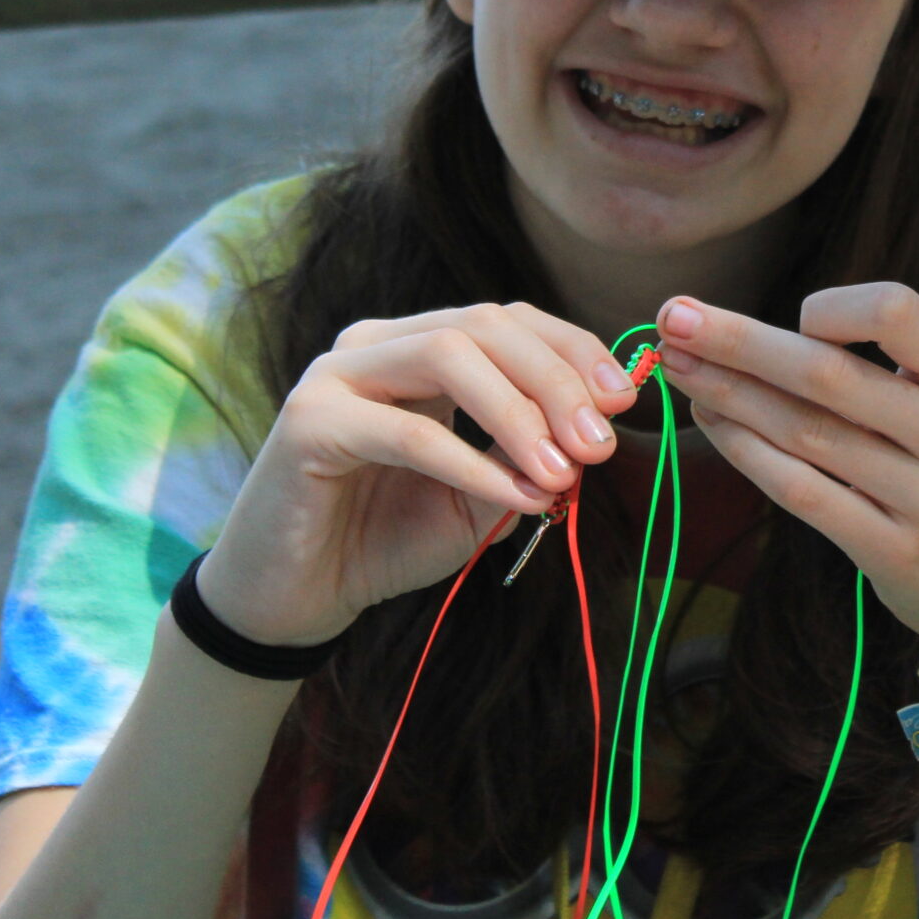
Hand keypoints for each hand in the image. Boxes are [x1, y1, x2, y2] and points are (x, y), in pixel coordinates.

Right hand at [194, 303, 640, 648]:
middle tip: (602, 443)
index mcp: (416, 347)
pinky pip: (410, 432)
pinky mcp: (310, 423)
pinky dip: (474, 464)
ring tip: (564, 471)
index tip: (626, 400)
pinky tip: (518, 498)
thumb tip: (590, 436)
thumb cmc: (382, 540)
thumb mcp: (473, 498)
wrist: (292, 599)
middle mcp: (374, 344)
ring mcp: (336, 375)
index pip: (506, 320)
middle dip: (557, 380)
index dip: (572, 349)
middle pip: (484, 327)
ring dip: (520, 413)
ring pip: (448, 357)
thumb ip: (522, 461)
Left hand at [656, 285, 918, 682]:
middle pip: (830, 373)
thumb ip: (878, 370)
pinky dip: (746, 451)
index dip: (833, 308)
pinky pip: (802, 491)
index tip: (795, 316)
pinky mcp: (893, 552)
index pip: (898, 311)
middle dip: (738, 341)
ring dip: (728, 393)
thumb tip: (751, 334)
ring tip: (675, 367)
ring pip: (805, 432)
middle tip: (673, 317)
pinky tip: (710, 423)